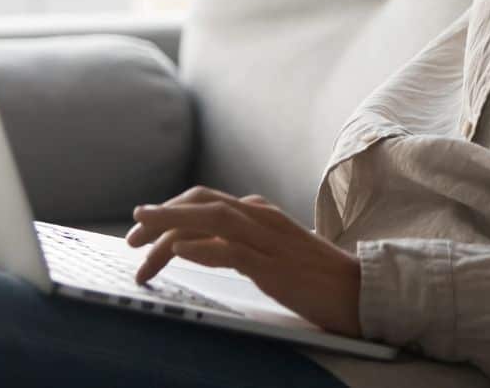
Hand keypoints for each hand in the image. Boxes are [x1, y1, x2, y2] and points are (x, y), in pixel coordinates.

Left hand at [125, 186, 362, 338]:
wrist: (358, 290)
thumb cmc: (315, 277)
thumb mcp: (272, 253)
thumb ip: (241, 244)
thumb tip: (195, 246)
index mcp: (260, 213)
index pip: (206, 200)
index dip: (170, 209)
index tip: (143, 229)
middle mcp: (261, 217)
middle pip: (202, 202)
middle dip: (161, 215)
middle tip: (131, 238)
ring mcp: (268, 239)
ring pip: (211, 219)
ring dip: (170, 229)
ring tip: (141, 243)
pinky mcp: (274, 264)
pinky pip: (232, 249)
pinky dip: (202, 247)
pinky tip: (181, 251)